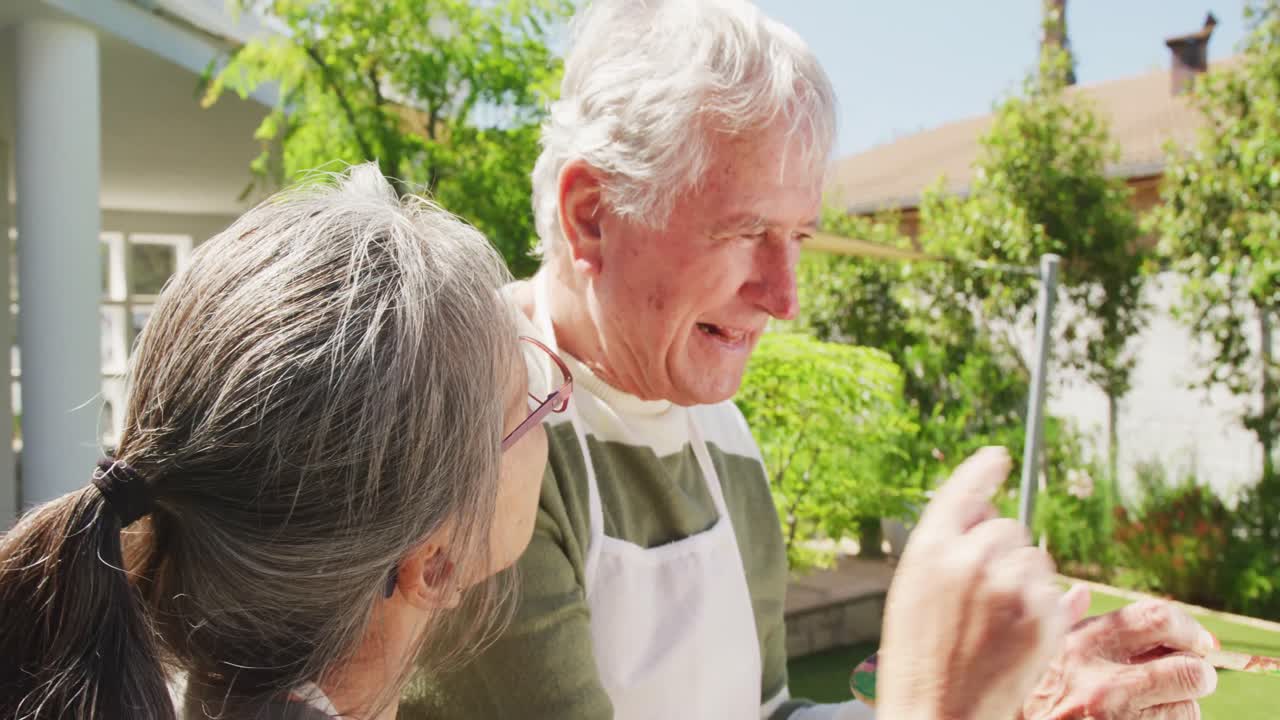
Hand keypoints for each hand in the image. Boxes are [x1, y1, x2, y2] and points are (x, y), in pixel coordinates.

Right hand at [877, 447, 1080, 719]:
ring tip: (995, 622)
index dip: (983, 471)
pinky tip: (1015, 635)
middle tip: (983, 594)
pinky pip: (1054, 591)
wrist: (937, 714)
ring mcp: (1009, 587)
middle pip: (1006, 527)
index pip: (963, 491)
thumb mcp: (913, 594)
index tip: (1000, 457)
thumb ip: (945, 552)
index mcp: (929, 550)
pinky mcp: (1042, 617)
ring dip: (1024, 580)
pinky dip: (1043, 608)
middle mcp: (969, 559)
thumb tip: (994, 519)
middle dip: (1002, 550)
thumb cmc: (919, 658)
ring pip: (1035, 558)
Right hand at [1020, 600, 1217, 718]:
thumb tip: (1081, 592)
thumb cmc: (1029, 694)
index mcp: (1083, 642)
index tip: (1198, 642)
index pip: (1158, 618)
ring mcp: (1117, 717)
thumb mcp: (1042, 652)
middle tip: (1189, 678)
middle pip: (1191, 668)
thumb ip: (1066, 621)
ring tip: (1151, 706)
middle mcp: (1102, 678)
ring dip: (1179, 707)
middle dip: (1198, 675)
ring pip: (1188, 708)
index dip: (1189, 629)